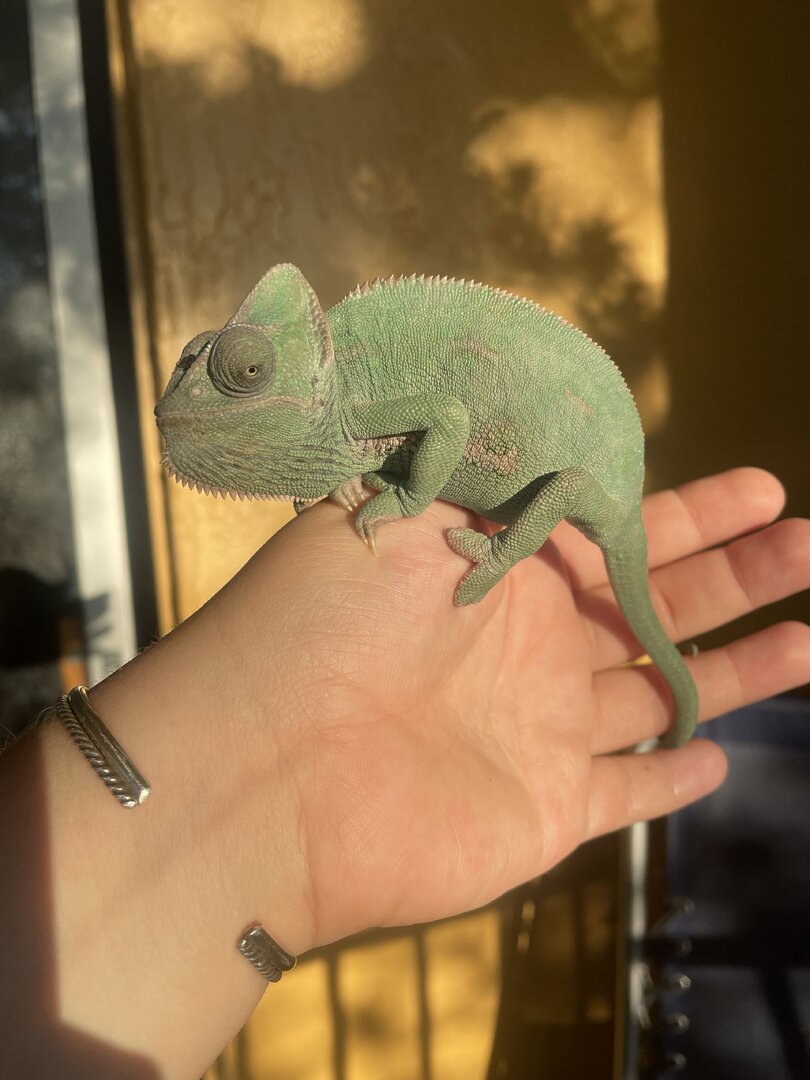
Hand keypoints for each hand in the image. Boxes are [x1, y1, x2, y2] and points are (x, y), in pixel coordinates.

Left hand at [209, 467, 809, 948]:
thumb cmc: (325, 619)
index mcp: (500, 571)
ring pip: (659, 697)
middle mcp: (527, 646)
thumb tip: (523, 428)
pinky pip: (624, 797)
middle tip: (808, 545)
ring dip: (737, 672)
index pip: (614, 534)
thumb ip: (468, 475)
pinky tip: (715, 759)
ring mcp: (538, 731)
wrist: (269, 765)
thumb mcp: (395, 507)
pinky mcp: (543, 812)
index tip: (760, 488)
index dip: (690, 516)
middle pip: (655, 607)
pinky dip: (669, 783)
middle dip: (738, 577)